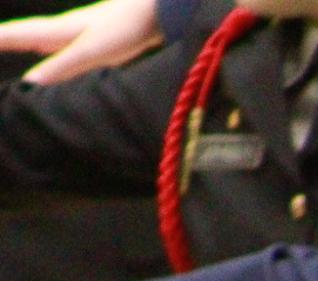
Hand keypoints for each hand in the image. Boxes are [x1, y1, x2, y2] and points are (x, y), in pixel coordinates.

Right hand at [0, 0, 162, 82]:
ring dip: (19, 40)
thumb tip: (30, 82)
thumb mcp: (92, 52)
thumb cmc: (123, 29)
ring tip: (5, 44)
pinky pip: (56, 45)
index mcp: (57, 31)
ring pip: (38, 37)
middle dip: (3, 38)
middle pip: (23, 33)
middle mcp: (61, 29)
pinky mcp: (91, 40)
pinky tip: (44, 51)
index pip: (15, 35)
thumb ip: (62, 66)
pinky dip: (42, 47)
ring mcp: (76, 33)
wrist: (153, 12)